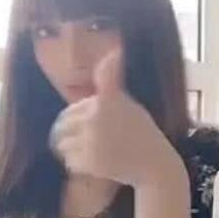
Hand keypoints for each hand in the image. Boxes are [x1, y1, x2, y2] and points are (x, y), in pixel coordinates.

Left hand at [50, 50, 186, 188]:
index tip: (95, 126)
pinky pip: (70, 161)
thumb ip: (112, 85)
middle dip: (75, 131)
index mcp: (106, 99)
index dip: (81, 117)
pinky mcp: (88, 161)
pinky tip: (97, 164)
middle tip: (93, 141)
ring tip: (94, 152)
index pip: (75, 106)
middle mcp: (96, 116)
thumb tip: (112, 53)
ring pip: (63, 143)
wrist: (155, 165)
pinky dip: (80, 164)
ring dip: (74, 148)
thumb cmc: (144, 133)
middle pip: (64, 122)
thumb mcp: (129, 103)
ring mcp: (90, 139)